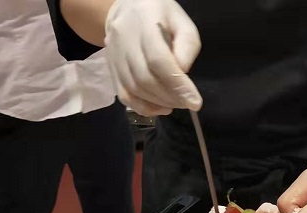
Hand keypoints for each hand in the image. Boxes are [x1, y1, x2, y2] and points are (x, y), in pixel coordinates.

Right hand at [104, 0, 201, 115]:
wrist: (127, 8)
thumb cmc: (160, 14)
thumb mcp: (181, 22)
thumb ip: (187, 47)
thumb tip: (183, 75)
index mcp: (144, 21)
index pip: (158, 60)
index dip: (177, 85)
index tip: (195, 102)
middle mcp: (123, 39)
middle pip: (145, 79)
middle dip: (170, 97)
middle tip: (187, 102)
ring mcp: (113, 55)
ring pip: (134, 90)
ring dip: (158, 103)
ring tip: (177, 104)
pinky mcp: (111, 68)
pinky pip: (124, 95)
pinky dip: (143, 107)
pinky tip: (160, 108)